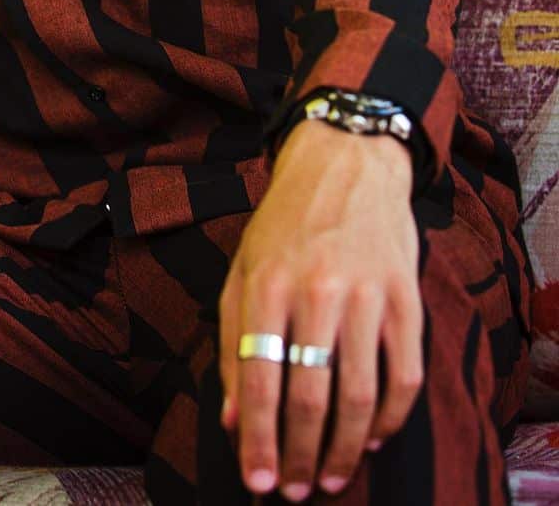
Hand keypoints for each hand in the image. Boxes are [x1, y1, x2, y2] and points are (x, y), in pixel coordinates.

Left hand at [218, 120, 421, 499]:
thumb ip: (232, 342)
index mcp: (266, 284)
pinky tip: (371, 438)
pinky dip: (390, 419)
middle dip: (298, 455)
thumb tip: (234, 420)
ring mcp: (366, 294)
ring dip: (343, 449)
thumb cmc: (283, 225)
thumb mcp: (241, 270)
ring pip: (360, 395)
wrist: (346, 164)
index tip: (258, 483)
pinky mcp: (405, 297)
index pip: (260, 379)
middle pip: (310, 396)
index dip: (259, 440)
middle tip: (292, 491)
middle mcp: (316, 290)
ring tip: (327, 478)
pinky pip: (405, 375)